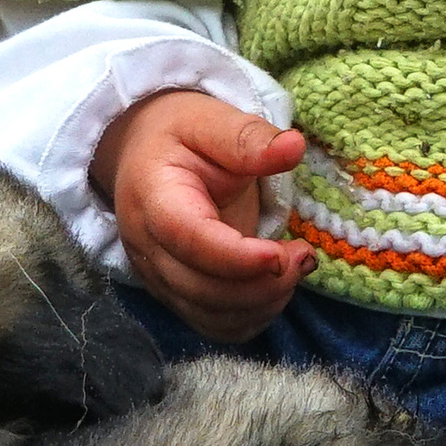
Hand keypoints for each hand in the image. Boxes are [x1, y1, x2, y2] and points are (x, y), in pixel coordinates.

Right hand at [95, 87, 312, 345]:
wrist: (140, 155)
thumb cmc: (178, 136)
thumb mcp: (209, 120)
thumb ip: (248, 137)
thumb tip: (294, 147)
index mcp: (153, 198)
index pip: (189, 241)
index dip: (238, 257)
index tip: (283, 254)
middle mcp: (148, 247)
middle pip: (202, 290)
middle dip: (261, 284)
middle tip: (304, 255)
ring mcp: (158, 277)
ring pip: (211, 316)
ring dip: (263, 302)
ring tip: (296, 265)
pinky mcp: (176, 294)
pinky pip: (215, 325)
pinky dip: (253, 316)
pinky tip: (276, 286)